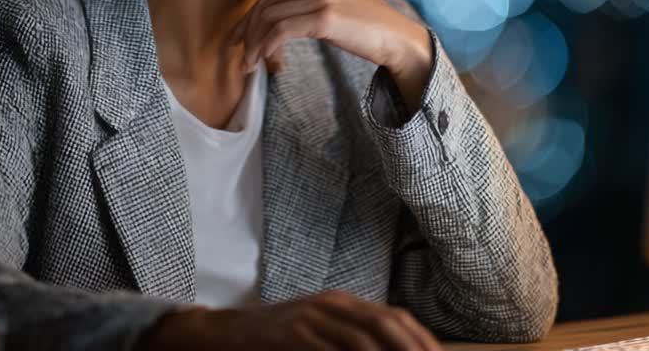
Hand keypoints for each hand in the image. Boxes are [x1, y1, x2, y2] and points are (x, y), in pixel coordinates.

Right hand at [138, 290, 442, 350]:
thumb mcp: (318, 331)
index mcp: (342, 302)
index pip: (396, 318)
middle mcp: (330, 304)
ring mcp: (310, 318)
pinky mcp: (291, 336)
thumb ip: (351, 337)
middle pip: (386, 325)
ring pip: (362, 341)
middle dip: (414, 350)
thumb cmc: (277, 340)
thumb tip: (396, 348)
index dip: (423, 341)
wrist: (225, 334)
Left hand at [230, 0, 433, 109]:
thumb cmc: (368, 30)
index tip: (240, 35)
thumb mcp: (337, 6)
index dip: (252, 13)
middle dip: (247, 28)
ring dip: (254, 42)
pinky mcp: (326, 16)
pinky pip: (283, 29)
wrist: (399, 40)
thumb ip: (310, 4)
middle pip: (268, 0)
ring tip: (248, 63)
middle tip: (236, 51)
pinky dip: (266, 45)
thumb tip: (275, 21)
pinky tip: (262, 59)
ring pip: (271, 15)